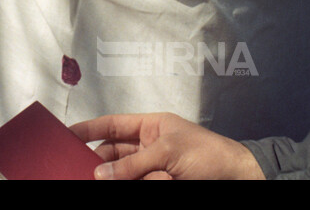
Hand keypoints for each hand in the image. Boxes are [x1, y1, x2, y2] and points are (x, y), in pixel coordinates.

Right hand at [69, 113, 264, 179]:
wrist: (240, 179)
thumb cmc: (211, 155)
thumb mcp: (169, 152)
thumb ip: (133, 163)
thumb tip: (102, 173)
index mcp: (151, 128)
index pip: (113, 125)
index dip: (90, 128)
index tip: (68, 134)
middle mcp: (149, 149)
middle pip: (113, 155)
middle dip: (100, 162)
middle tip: (81, 169)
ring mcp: (153, 171)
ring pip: (123, 175)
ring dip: (118, 177)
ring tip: (120, 178)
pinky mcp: (159, 185)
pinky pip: (136, 184)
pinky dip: (134, 183)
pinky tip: (137, 182)